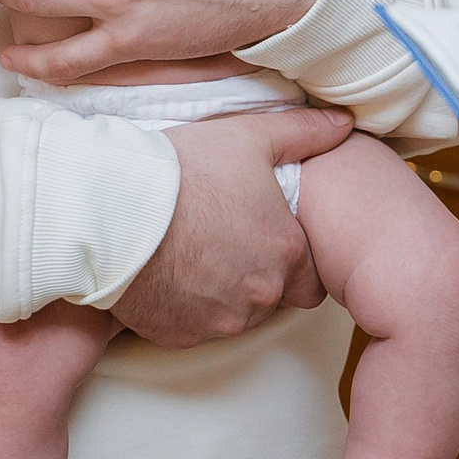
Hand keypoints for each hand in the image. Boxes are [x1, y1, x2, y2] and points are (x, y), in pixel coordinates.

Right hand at [112, 107, 351, 345]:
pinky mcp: (181, 335)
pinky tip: (171, 273)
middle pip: (274, 298)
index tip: (271, 241)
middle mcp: (261, 296)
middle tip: (228, 241)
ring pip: (236, 315)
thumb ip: (304, 133)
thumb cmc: (186, 171)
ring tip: (196, 253)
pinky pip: (194, 326)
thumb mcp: (250, 138)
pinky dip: (187, 307)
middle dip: (259, 276)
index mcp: (287, 253)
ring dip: (225, 294)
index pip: (314, 281)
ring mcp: (220, 321)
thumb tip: (343, 124)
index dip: (297, 262)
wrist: (115, 210)